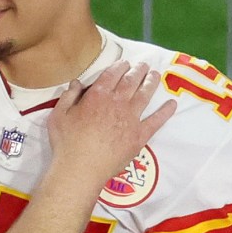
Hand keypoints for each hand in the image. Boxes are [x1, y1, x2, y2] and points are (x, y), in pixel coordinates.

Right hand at [48, 61, 175, 179]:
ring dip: (151, 83)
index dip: (120, 66)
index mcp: (97, 95)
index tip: (125, 63)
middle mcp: (117, 103)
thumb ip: (68, 96)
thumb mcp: (59, 115)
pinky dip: (165, 111)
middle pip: (131, 81)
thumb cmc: (66, 143)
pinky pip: (156, 121)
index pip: (112, 74)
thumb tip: (77, 82)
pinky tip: (172, 104)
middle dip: (138, 70)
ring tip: (155, 75)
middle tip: (143, 65)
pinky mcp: (139, 136)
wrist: (81, 169)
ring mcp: (131, 119)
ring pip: (145, 95)